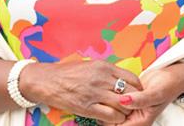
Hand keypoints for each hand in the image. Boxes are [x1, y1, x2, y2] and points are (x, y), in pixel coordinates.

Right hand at [20, 60, 143, 123]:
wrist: (46, 80)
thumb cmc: (68, 73)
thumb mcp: (91, 65)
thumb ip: (107, 71)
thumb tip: (123, 79)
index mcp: (104, 67)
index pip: (132, 78)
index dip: (137, 88)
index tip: (136, 93)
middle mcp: (102, 79)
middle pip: (131, 92)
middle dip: (134, 100)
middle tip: (132, 105)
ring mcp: (94, 93)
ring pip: (123, 105)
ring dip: (125, 111)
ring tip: (122, 112)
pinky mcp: (86, 107)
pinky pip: (110, 116)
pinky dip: (115, 118)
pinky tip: (112, 118)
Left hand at [114, 66, 183, 125]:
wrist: (171, 75)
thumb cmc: (168, 86)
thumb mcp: (155, 93)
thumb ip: (140, 99)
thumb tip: (123, 101)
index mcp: (140, 123)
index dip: (109, 117)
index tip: (111, 102)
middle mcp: (133, 120)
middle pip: (110, 121)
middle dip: (107, 109)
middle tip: (109, 95)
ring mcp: (129, 111)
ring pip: (110, 111)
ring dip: (108, 101)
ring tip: (111, 90)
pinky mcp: (127, 102)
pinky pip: (113, 101)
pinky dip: (111, 95)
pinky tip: (113, 87)